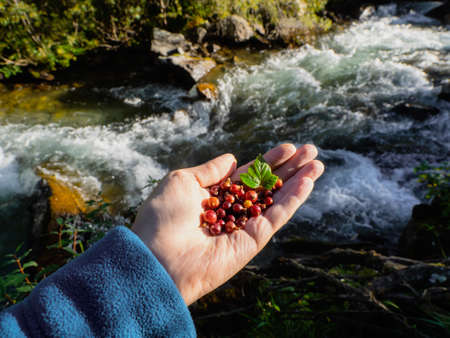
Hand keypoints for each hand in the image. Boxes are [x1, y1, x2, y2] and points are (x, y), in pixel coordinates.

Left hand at [132, 144, 323, 304]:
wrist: (157, 258)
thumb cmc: (162, 217)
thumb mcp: (181, 181)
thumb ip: (209, 170)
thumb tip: (232, 159)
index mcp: (214, 197)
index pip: (248, 176)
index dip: (268, 161)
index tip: (288, 148)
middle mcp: (231, 212)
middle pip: (267, 186)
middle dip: (289, 168)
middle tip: (311, 150)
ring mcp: (244, 227)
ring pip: (277, 201)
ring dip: (299, 182)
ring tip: (318, 164)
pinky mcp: (252, 242)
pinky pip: (276, 218)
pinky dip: (293, 200)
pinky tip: (307, 182)